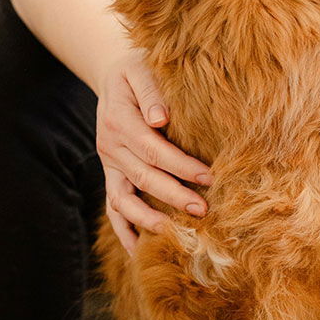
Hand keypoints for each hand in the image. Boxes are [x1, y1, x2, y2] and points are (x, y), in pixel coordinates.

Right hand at [96, 49, 212, 253]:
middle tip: (203, 210)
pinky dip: (125, 232)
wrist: (114, 78)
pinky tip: (141, 251)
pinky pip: (113, 209)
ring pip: (123, 200)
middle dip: (173, 195)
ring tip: (174, 235)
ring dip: (148, 219)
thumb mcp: (141, 68)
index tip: (210, 177)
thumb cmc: (138, 71)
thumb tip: (160, 118)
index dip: (180, 165)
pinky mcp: (112, 177)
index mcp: (119, 119)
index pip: (152, 148)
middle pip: (142, 178)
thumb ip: (151, 90)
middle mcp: (110, 146)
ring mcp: (109, 166)